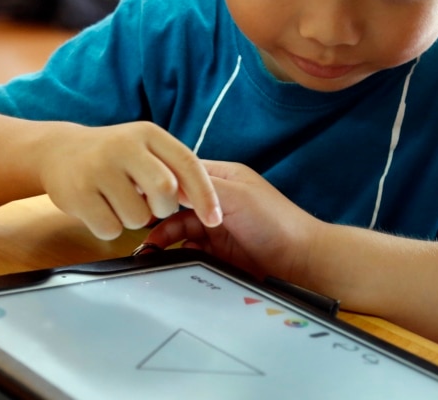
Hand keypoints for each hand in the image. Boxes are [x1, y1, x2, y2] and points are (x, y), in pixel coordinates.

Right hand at [37, 121, 220, 239]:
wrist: (57, 151)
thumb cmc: (112, 156)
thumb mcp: (144, 149)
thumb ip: (173, 168)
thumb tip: (206, 201)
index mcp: (148, 134)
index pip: (188, 164)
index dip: (205, 195)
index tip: (215, 219)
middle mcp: (123, 146)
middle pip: (165, 192)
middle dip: (164, 209)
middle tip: (151, 206)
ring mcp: (98, 169)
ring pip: (138, 217)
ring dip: (134, 220)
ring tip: (119, 203)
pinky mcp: (77, 193)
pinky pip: (111, 228)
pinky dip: (111, 227)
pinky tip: (100, 209)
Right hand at [144, 160, 321, 280]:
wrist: (301, 263)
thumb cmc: (275, 222)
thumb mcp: (235, 196)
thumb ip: (200, 189)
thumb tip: (165, 184)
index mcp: (223, 178)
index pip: (182, 173)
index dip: (160, 182)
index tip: (136, 190)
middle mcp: (218, 200)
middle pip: (176, 202)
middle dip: (157, 211)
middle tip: (137, 221)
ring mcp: (217, 227)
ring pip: (178, 227)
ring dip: (162, 236)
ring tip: (148, 247)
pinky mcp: (218, 253)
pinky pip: (188, 250)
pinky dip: (175, 253)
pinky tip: (166, 258)